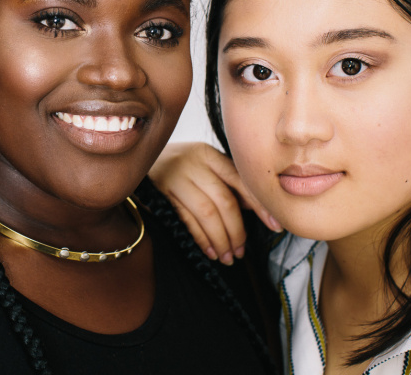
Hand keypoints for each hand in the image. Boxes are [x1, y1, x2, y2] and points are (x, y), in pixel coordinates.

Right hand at [149, 142, 281, 264]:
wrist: (135, 158)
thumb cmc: (178, 167)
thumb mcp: (203, 167)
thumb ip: (227, 184)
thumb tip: (259, 210)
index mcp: (210, 154)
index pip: (241, 181)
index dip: (260, 205)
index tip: (276, 225)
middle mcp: (193, 162)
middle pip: (224, 200)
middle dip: (237, 230)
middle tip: (242, 251)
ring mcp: (175, 176)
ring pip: (207, 213)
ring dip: (220, 239)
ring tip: (228, 257)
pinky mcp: (160, 193)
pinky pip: (186, 220)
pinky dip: (201, 239)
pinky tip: (211, 251)